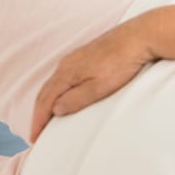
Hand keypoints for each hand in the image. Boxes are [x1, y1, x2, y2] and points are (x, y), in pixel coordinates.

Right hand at [30, 17, 154, 142]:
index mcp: (66, 72)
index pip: (45, 100)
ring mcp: (75, 58)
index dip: (38, 121)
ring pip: (53, 83)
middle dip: (38, 112)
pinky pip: (63, 76)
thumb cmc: (121, 62)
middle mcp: (66, 63)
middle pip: (45, 91)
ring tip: (47, 117)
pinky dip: (57, 90)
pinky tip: (64, 95)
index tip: (34, 138)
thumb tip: (55, 109)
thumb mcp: (99, 88)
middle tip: (37, 132)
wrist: (139, 37)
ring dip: (46, 101)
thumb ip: (75, 100)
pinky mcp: (85, 55)